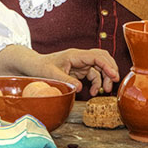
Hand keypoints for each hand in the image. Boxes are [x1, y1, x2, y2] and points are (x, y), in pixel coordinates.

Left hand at [0, 45, 119, 95]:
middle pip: (102, 59)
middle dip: (110, 70)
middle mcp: (80, 57)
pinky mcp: (80, 70)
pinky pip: (94, 75)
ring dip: (105, 78)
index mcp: (75, 55)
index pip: (97, 56)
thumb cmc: (41, 67)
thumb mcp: (52, 75)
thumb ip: (66, 80)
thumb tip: (80, 88)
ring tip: (104, 91)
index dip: (107, 65)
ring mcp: (81, 64)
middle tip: (113, 84)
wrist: (33, 66)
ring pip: (100, 68)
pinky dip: (96, 83)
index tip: (114, 76)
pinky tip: (93, 93)